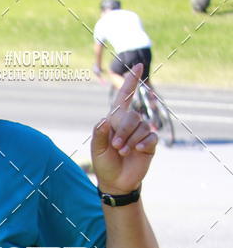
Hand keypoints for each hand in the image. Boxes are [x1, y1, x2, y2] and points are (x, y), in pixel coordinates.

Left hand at [91, 64, 156, 194]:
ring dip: (131, 141)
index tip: (139, 66)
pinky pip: (150, 138)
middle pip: (132, 116)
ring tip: (123, 152)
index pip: (124, 97)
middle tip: (117, 146)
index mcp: (115, 120)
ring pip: (141, 127)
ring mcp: (141, 133)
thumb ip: (99, 134)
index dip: (131, 81)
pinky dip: (142, 144)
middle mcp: (130, 123)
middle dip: (124, 131)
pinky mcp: (149, 144)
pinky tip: (137, 151)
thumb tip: (105, 119)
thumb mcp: (97, 149)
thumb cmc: (104, 164)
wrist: (116, 182)